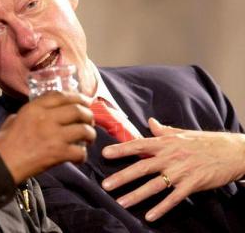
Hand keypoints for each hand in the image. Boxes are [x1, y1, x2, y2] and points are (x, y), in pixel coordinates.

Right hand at [0, 91, 95, 183]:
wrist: (1, 165)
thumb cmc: (4, 143)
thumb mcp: (14, 119)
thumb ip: (30, 112)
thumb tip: (42, 112)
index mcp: (34, 108)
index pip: (61, 95)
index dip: (77, 97)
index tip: (84, 102)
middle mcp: (46, 118)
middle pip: (78, 110)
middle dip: (88, 115)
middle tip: (89, 121)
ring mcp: (53, 135)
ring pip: (84, 129)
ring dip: (90, 134)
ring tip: (88, 139)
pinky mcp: (57, 153)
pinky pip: (80, 152)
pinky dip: (82, 155)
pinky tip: (78, 157)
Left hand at [101, 118, 244, 221]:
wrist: (233, 151)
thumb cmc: (206, 141)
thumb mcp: (182, 133)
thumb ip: (163, 130)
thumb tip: (150, 122)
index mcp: (166, 142)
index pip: (139, 145)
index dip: (121, 149)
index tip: (105, 153)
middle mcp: (170, 156)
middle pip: (142, 167)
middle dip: (122, 176)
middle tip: (105, 184)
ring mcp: (181, 171)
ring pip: (154, 185)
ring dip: (136, 195)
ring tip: (120, 202)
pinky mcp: (192, 184)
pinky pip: (174, 198)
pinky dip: (162, 208)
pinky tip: (149, 216)